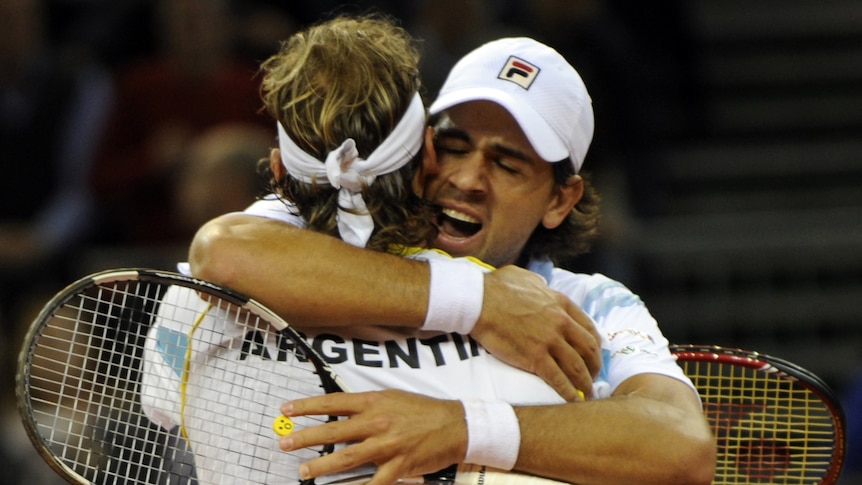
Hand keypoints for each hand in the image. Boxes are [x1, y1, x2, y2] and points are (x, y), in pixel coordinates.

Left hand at [280, 390, 465, 484]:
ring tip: (303, 471)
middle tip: (284, 443)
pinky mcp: (398, 466)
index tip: (286, 410)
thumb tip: (340, 410)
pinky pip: (373, 483)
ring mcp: (387, 446)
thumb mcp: (393, 398)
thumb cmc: (423, 410)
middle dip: (305, 438)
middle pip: (333, 431)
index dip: (307, 406)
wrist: (456, 424)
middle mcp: (377, 422)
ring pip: (346, 458)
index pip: (332, 402)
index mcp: (374, 402)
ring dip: (321, 466)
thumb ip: (367, 405)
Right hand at [474, 265, 600, 400]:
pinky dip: (568, 393)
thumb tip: (543, 285)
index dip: (595, 344)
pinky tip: (572, 400)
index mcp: (561, 303)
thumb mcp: (527, 277)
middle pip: (588, 349)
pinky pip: (558, 379)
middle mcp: (561, 322)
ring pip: (577, 367)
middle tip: (594, 376)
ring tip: (587, 392)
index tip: (594, 354)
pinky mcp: (535, 358)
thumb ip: (541, 284)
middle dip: (595, 365)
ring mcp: (549, 341)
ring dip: (585, 382)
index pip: (589, 327)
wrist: (478, 301)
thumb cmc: (497, 287)